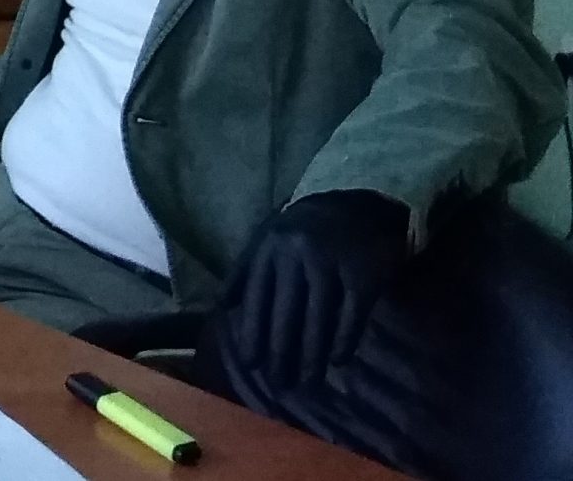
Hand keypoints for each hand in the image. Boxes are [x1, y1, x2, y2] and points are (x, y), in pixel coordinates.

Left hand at [224, 190, 412, 385]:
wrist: (357, 202)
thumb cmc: (303, 230)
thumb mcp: (267, 240)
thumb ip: (245, 272)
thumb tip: (224, 310)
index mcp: (268, 248)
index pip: (257, 300)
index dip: (254, 334)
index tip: (251, 366)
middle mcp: (296, 255)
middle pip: (286, 313)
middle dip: (281, 353)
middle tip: (280, 384)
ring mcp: (331, 262)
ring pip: (319, 317)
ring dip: (312, 354)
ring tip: (308, 382)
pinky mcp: (364, 271)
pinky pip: (353, 312)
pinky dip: (345, 339)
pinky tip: (339, 361)